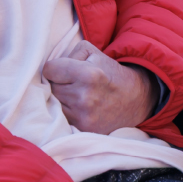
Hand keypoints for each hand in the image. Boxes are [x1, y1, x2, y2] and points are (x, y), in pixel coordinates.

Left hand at [41, 40, 157, 133]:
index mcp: (88, 75)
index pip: (49, 70)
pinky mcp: (83, 129)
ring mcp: (83, 116)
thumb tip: (50, 68)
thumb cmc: (109, 72)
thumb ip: (69, 53)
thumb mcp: (93, 53)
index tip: (62, 70)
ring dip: (60, 98)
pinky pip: (61, 117)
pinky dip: (66, 111)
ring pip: (54, 103)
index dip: (54, 68)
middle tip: (72, 82)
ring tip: (76, 94)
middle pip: (50, 87)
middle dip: (58, 83)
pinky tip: (78, 106)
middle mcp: (84, 97)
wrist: (134, 99)